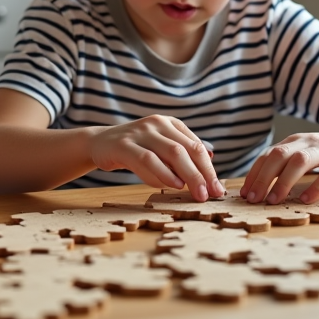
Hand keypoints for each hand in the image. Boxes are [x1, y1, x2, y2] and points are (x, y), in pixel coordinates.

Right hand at [88, 114, 222, 200]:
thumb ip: (182, 152)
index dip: (209, 169)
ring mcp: (140, 132)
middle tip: (210, 195)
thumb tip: (210, 160)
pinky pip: (147, 159)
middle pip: (186, 150)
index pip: (196, 146)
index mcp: (170, 123)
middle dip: (201, 174)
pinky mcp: (124, 144)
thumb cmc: (136, 149)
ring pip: (171, 153)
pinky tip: (172, 185)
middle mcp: (157, 123)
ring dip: (187, 175)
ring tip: (196, 193)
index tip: (217, 189)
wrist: (100, 143)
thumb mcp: (161, 146)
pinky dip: (162, 173)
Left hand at [240, 132, 318, 204]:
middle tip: (255, 199)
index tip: (245, 194)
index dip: (255, 174)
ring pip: (302, 161)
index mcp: (293, 141)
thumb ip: (280, 167)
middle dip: (264, 178)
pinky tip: (306, 200)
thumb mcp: (299, 156)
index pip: (268, 155)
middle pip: (280, 156)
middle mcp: (308, 142)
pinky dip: (317, 186)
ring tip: (274, 200)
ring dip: (284, 181)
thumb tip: (253, 189)